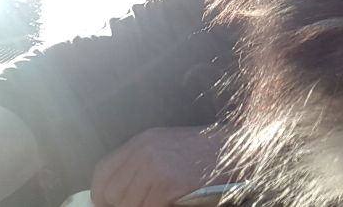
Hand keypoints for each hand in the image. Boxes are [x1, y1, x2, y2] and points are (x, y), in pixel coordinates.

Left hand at [90, 126, 227, 206]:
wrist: (239, 150)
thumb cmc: (208, 155)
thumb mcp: (170, 150)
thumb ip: (143, 165)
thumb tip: (119, 194)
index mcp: (143, 142)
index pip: (103, 173)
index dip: (104, 195)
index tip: (112, 204)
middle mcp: (144, 151)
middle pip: (111, 192)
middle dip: (122, 205)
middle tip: (144, 204)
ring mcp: (155, 167)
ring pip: (127, 204)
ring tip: (161, 202)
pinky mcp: (167, 183)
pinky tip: (170, 203)